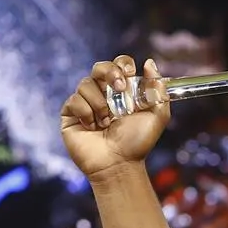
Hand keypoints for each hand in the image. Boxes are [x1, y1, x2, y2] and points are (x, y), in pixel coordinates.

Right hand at [60, 56, 169, 178]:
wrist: (119, 164)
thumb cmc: (137, 143)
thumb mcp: (157, 116)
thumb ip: (157, 89)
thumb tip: (149, 63)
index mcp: (123, 91)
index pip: (119, 65)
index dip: (122, 65)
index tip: (129, 75)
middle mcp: (103, 94)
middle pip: (99, 67)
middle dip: (109, 72)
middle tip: (119, 88)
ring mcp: (86, 103)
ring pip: (86, 83)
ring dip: (100, 103)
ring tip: (107, 122)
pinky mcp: (70, 114)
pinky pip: (74, 100)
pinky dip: (86, 113)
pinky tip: (93, 127)